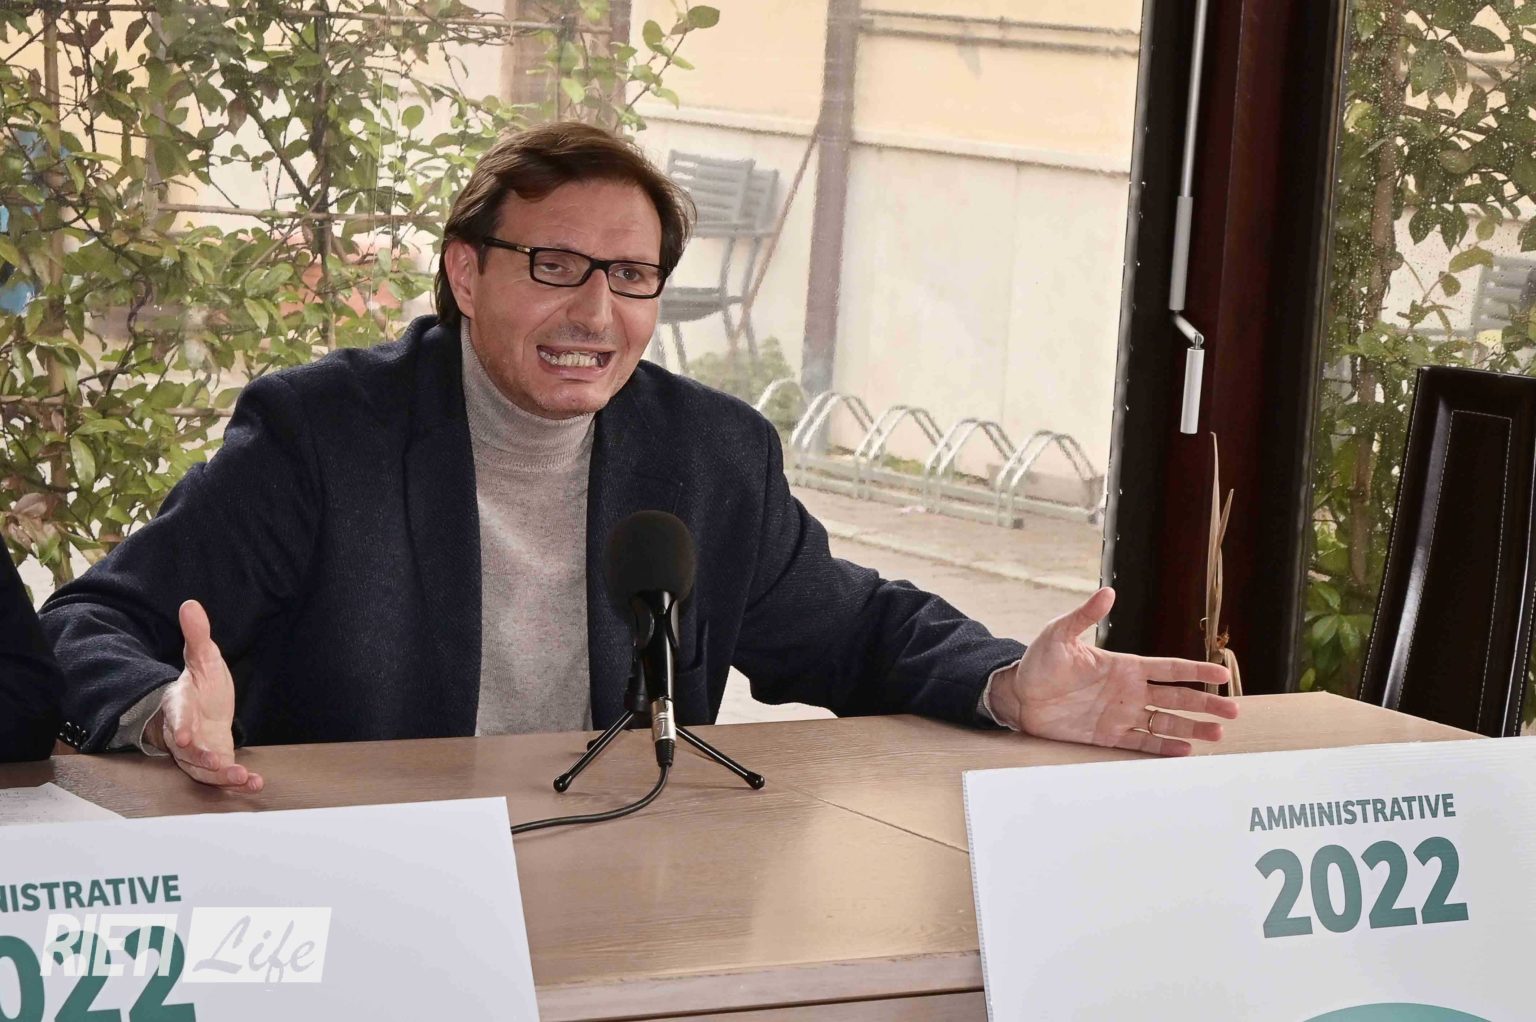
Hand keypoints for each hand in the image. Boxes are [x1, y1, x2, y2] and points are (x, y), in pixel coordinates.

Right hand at [145, 600, 263, 791]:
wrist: (203, 708)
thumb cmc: (202, 684)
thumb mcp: (204, 657)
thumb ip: (197, 635)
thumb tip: (190, 604)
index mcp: (181, 703)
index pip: (178, 714)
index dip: (181, 725)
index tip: (184, 736)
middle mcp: (185, 731)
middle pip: (187, 749)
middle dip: (200, 757)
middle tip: (218, 763)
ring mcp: (197, 751)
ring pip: (203, 767)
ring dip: (222, 775)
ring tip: (242, 778)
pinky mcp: (212, 763)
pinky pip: (220, 775)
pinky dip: (236, 782)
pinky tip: (255, 784)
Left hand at [988, 587, 1237, 756]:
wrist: (1017, 695)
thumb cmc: (1038, 662)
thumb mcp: (1059, 634)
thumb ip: (1085, 616)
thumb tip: (1108, 592)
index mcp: (1124, 666)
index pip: (1169, 668)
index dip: (1196, 671)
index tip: (1223, 675)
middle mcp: (1128, 691)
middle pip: (1176, 698)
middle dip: (1205, 705)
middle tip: (1234, 712)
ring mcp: (1120, 714)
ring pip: (1164, 722)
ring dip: (1191, 729)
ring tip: (1217, 735)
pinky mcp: (1107, 735)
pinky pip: (1140, 742)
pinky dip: (1162, 747)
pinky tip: (1184, 751)